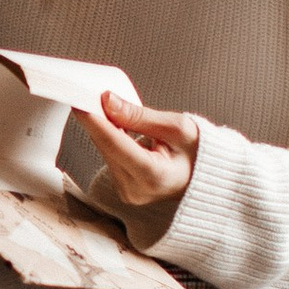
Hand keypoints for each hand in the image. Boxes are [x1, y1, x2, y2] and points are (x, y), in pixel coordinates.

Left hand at [82, 90, 200, 226]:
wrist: (207, 175)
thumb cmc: (199, 152)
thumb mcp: (176, 127)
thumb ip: (139, 117)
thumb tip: (108, 102)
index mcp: (155, 176)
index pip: (116, 146)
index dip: (96, 122)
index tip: (81, 104)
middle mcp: (138, 190)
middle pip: (108, 148)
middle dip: (98, 120)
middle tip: (90, 95)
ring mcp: (129, 193)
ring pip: (106, 152)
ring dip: (104, 129)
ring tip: (110, 108)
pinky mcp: (124, 189)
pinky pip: (111, 158)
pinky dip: (111, 140)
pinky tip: (117, 126)